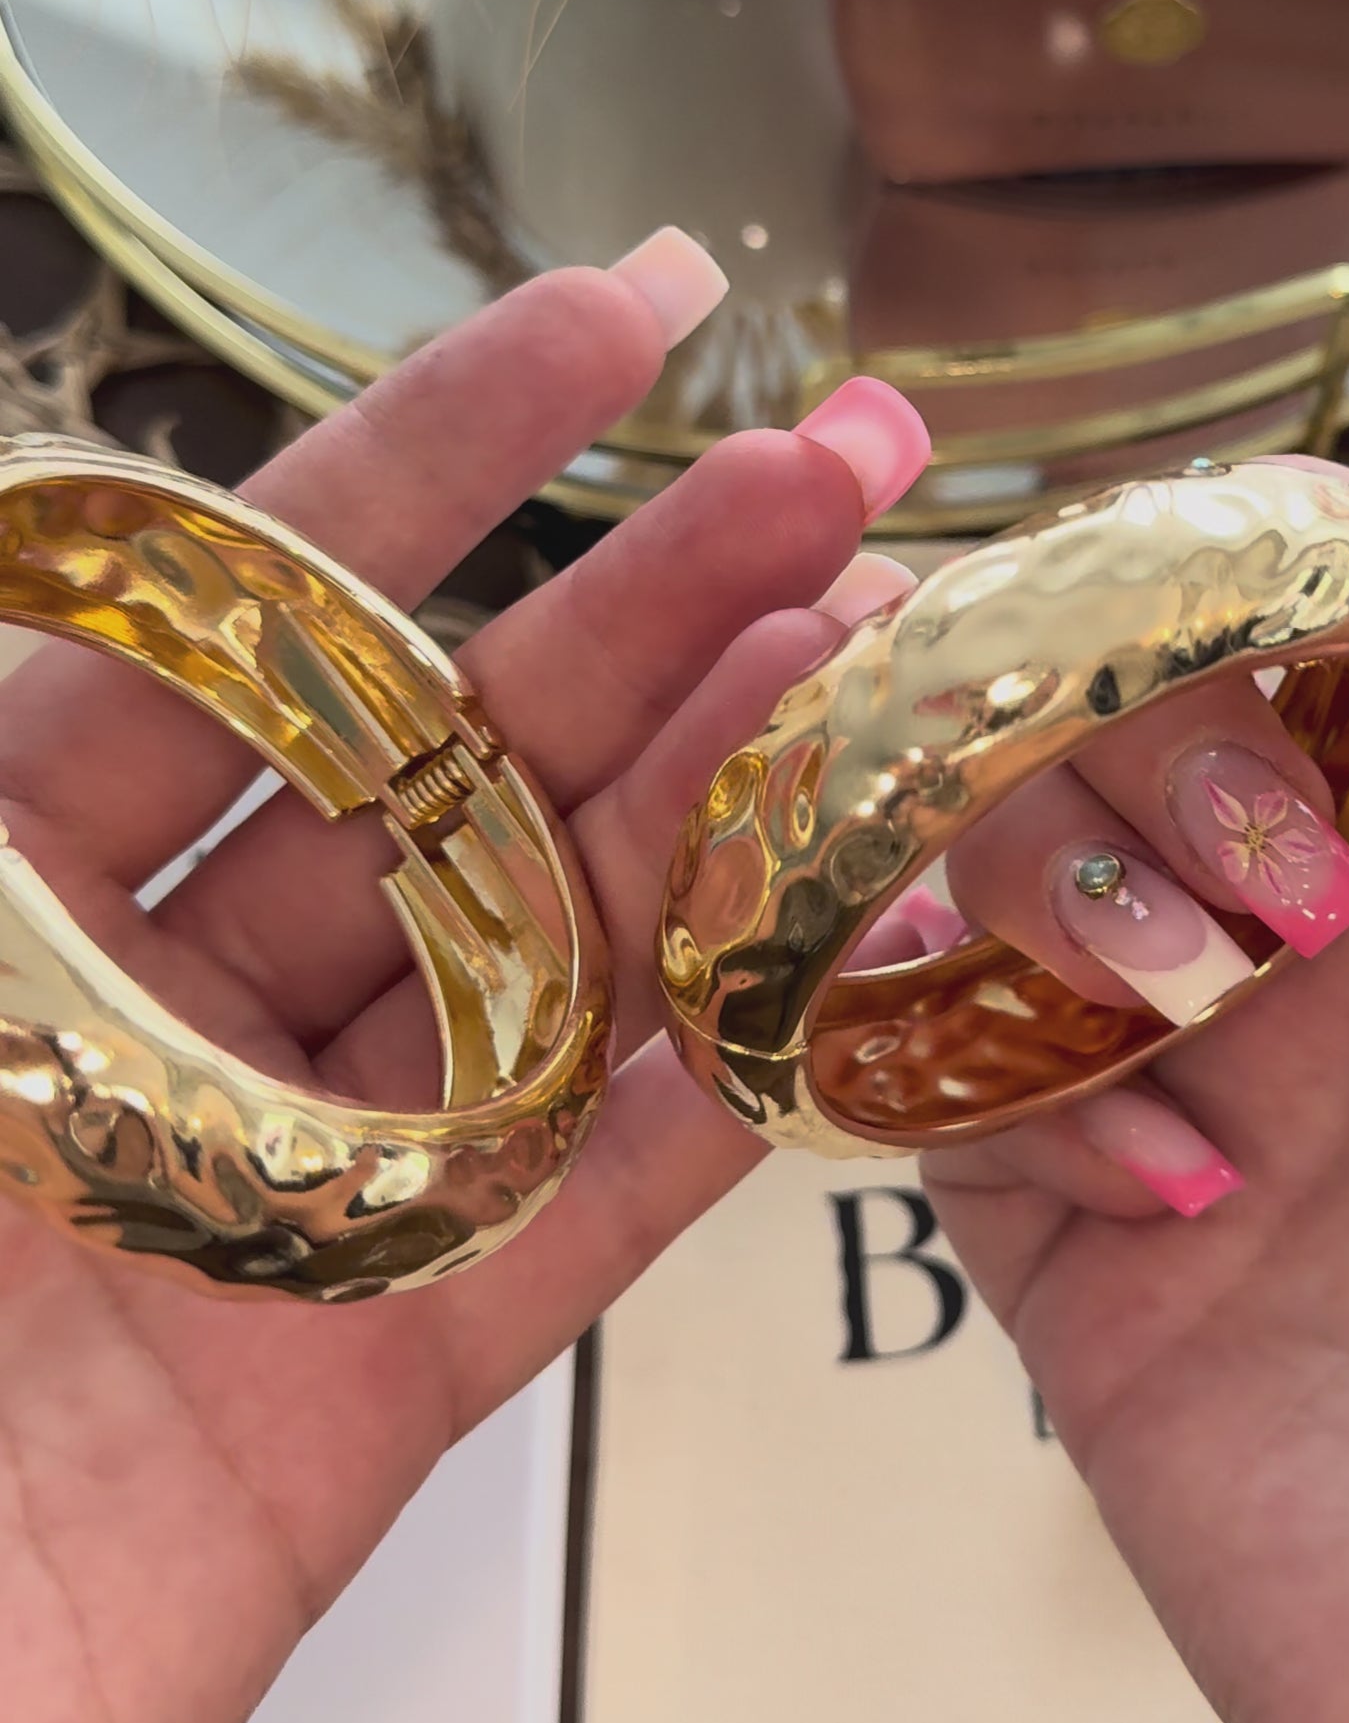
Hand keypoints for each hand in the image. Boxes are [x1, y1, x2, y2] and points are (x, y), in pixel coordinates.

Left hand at [0, 242, 927, 1722]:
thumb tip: (28, 581)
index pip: (231, 621)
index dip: (426, 453)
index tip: (618, 310)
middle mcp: (134, 1022)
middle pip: (429, 774)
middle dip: (642, 605)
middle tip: (845, 469)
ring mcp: (262, 1209)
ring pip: (534, 967)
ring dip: (719, 810)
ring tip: (888, 663)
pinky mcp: (351, 1412)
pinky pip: (569, 1223)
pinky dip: (716, 1093)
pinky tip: (850, 954)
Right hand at [927, 228, 1348, 1722]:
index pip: (1310, 583)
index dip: (1252, 567)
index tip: (1240, 618)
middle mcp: (1337, 936)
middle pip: (1113, 691)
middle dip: (1151, 747)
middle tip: (1282, 908)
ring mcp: (1189, 1084)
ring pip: (979, 850)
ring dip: (1066, 906)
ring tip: (1227, 1053)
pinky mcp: (1068, 1250)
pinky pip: (923, 1073)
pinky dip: (1011, 1094)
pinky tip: (1190, 1213)